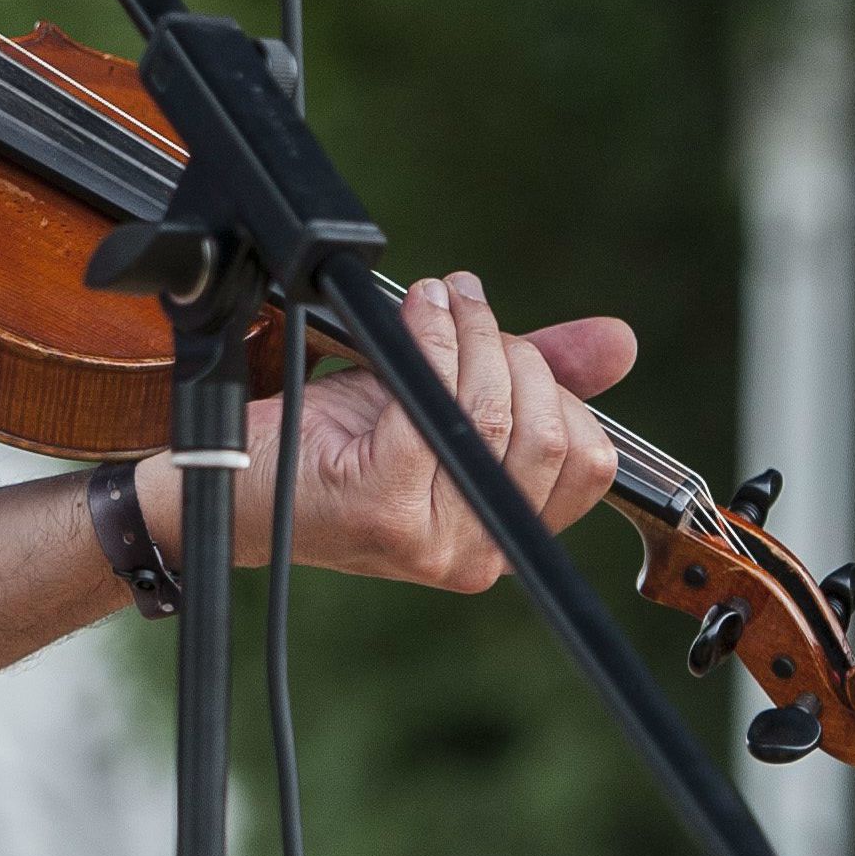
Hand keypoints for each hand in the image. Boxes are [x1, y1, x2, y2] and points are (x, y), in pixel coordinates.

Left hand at [141, 272, 633, 590]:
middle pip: (549, 430)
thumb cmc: (336, 444)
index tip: (510, 341)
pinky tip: (414, 313)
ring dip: (471, 332)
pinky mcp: (385, 506)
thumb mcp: (445, 404)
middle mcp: (476, 557)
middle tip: (464, 304)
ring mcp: (433, 541)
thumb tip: (620, 342)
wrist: (235, 482)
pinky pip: (436, 402)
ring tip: (439, 297)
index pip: (589, 462)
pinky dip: (432, 338)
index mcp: (501, 539)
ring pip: (496, 412)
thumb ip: (531, 378)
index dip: (560, 389)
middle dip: (509, 349)